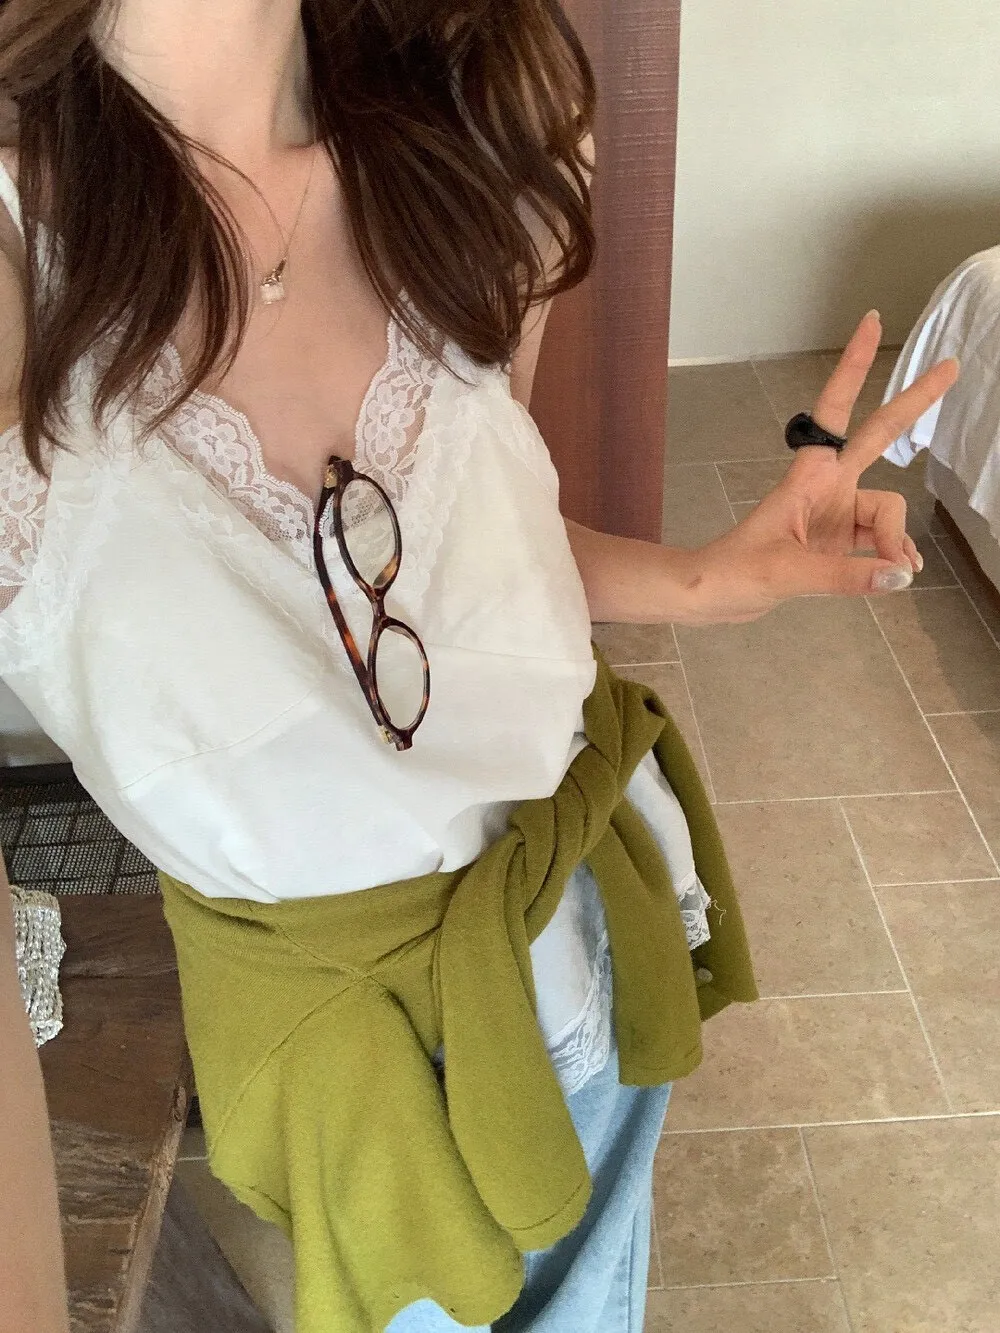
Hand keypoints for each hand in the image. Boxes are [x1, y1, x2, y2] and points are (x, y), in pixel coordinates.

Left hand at [691, 312, 959, 623]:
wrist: (710, 596)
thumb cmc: (734, 572)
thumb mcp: (787, 573)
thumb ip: (846, 575)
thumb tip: (900, 575)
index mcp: (809, 475)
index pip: (835, 407)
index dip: (854, 365)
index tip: (871, 322)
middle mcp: (828, 486)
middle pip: (880, 435)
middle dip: (916, 402)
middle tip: (952, 365)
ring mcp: (836, 512)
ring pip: (886, 512)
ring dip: (896, 539)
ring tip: (895, 571)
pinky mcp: (838, 541)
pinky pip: (880, 542)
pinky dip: (891, 559)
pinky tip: (895, 576)